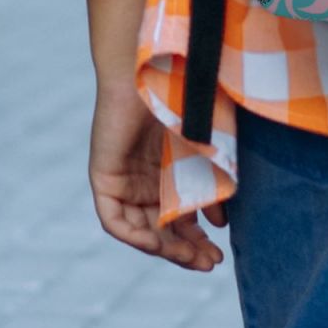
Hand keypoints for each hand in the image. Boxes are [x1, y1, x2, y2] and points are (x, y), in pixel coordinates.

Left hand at [88, 80, 228, 269]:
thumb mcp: (206, 145)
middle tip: (211, 263)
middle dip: (186, 250)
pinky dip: (135, 235)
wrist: (156, 64)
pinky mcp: (104, 177)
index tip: (220, 253)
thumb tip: (223, 222)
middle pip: (162, 228)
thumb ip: (212, 180)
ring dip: (165, 248)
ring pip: (142, 229)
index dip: (198, 239)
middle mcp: (145, 180)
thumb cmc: (184, 93)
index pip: (180, 217)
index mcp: (168, 170)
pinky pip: (115, 221)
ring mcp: (124, 180)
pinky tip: (158, 244)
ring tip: (194, 258)